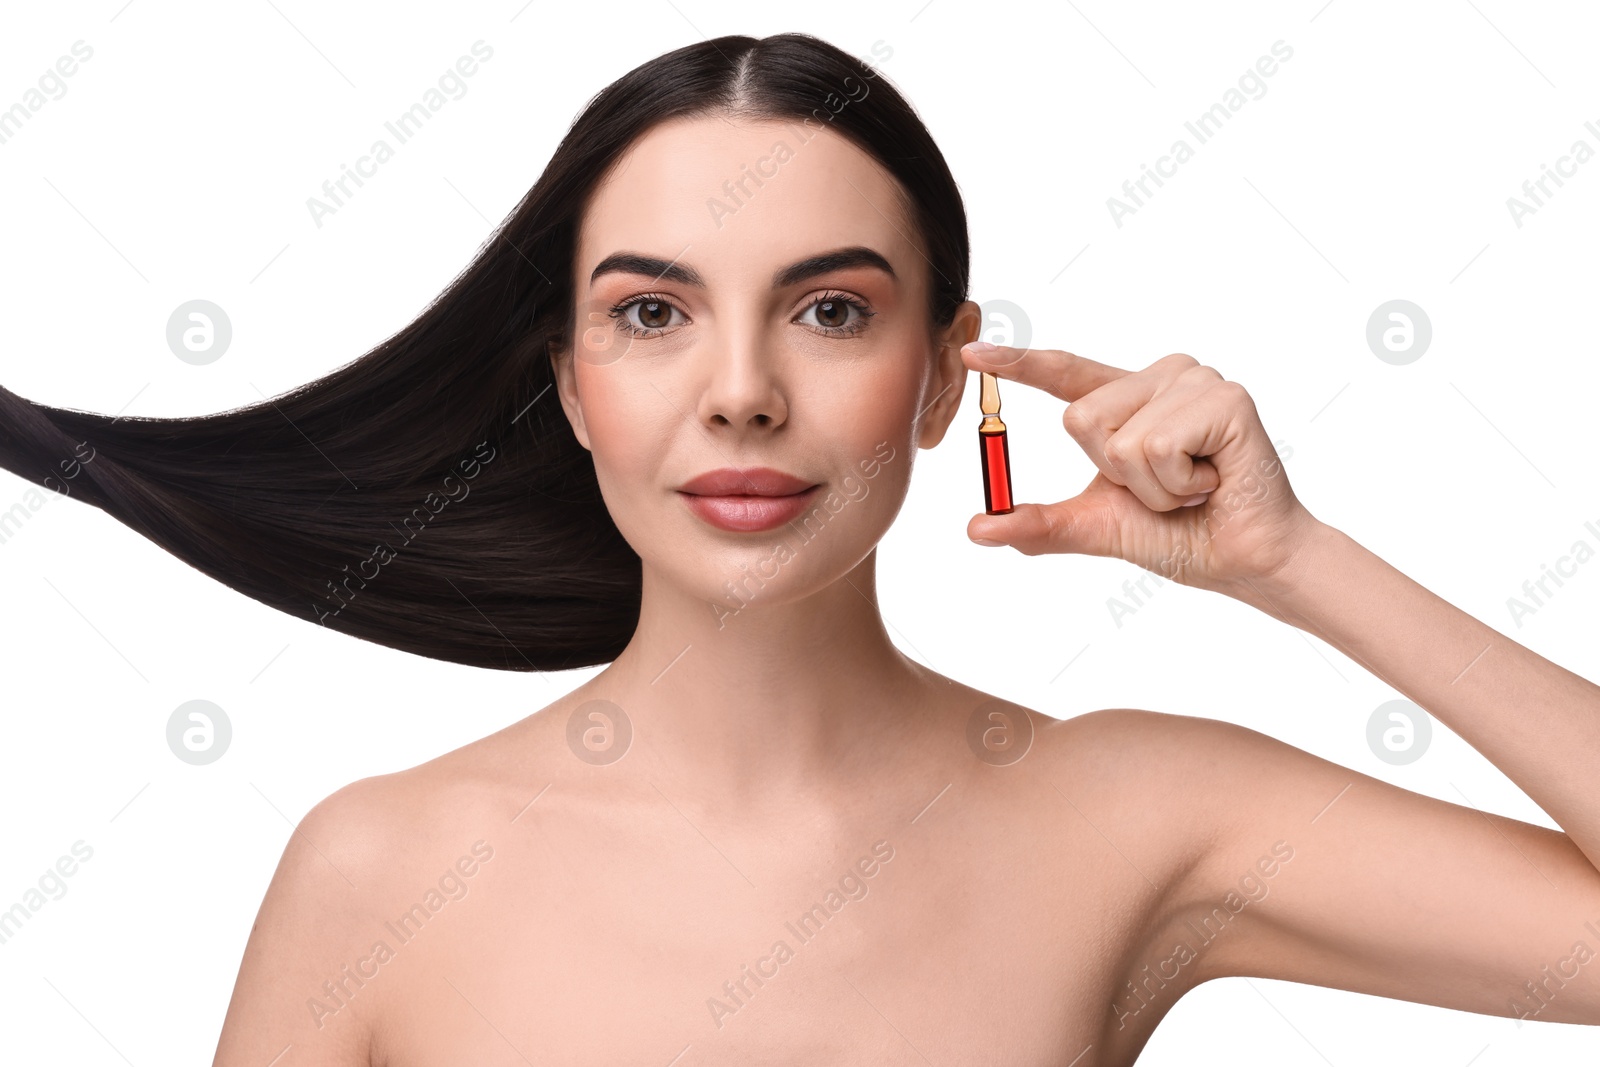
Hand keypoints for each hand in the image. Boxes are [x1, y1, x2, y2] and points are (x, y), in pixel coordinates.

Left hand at [961, 343, 1319, 596]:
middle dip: (1115, 475)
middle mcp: (1160, 376)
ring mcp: (1195, 382)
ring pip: (1120, 439)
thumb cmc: (1179, 535)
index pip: (1065, 374)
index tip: (973, 354)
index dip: (1020, 364)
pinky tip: (1213, 481)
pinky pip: (1159, 447)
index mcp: (1127, 397)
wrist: (1242, 561)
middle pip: (1081, 419)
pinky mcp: (1225, 399)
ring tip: (1194, 486)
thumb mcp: (1095, 526)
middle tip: (1167, 488)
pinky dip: (1179, 485)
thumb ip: (1039, 523)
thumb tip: (976, 529)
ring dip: (1152, 487)